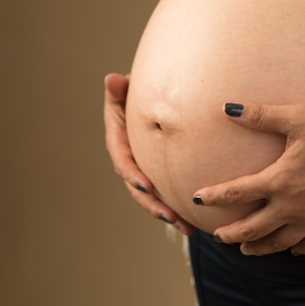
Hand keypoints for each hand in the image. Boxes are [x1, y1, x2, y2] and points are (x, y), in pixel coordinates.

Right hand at [104, 73, 193, 234]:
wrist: (156, 99)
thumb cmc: (140, 90)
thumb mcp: (129, 88)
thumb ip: (120, 89)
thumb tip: (111, 79)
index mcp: (119, 140)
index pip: (123, 160)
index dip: (132, 174)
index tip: (145, 185)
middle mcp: (130, 159)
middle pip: (137, 187)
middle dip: (152, 203)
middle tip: (168, 215)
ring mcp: (144, 170)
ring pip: (152, 197)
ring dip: (166, 213)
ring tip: (184, 226)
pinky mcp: (159, 175)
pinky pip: (166, 195)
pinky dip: (177, 209)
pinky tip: (192, 224)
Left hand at [192, 103, 304, 255]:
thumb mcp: (299, 117)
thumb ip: (262, 115)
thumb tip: (227, 108)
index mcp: (280, 181)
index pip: (237, 192)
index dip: (214, 196)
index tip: (197, 200)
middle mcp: (293, 207)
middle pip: (254, 228)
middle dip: (232, 234)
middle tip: (218, 237)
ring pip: (279, 243)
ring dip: (259, 248)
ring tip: (246, 250)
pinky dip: (298, 249)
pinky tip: (292, 250)